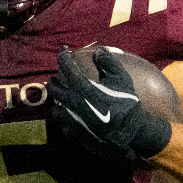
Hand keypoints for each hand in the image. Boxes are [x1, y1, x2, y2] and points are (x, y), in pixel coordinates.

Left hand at [47, 46, 171, 166]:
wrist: (129, 133)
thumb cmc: (126, 103)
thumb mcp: (122, 79)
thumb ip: (109, 62)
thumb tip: (99, 50)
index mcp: (82, 87)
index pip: (66, 66)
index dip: (63, 55)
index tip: (63, 50)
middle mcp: (72, 103)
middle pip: (52, 88)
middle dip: (54, 80)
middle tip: (57, 76)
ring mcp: (71, 119)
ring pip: (54, 109)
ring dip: (56, 101)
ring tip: (62, 96)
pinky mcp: (74, 133)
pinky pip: (62, 125)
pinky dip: (64, 119)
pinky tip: (70, 116)